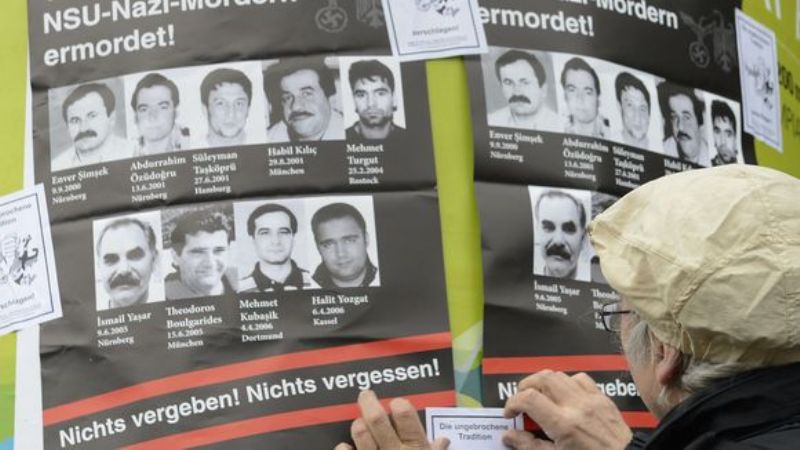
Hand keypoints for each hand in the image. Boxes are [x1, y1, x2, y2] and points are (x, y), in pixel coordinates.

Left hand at [334, 390, 449, 449]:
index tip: (396, 402)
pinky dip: (344, 449)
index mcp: (416, 448)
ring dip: (358, 426)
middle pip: (377, 420)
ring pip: (362, 435)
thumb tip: (443, 440)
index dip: (400, 406)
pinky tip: (344, 446)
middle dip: (368, 402)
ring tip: (358, 422)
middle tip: (365, 394)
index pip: (407, 417)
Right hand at [502, 371, 631, 449]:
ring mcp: (591, 400)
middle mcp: (576, 406)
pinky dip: (567, 383)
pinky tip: (564, 396)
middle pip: (542, 378)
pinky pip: (580, 379)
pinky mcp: (603, 399)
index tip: (510, 413)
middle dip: (525, 386)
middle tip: (521, 402)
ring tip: (540, 398)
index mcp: (563, 424)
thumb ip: (530, 446)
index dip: (513, 402)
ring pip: (559, 375)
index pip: (529, 398)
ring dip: (544, 383)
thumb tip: (509, 435)